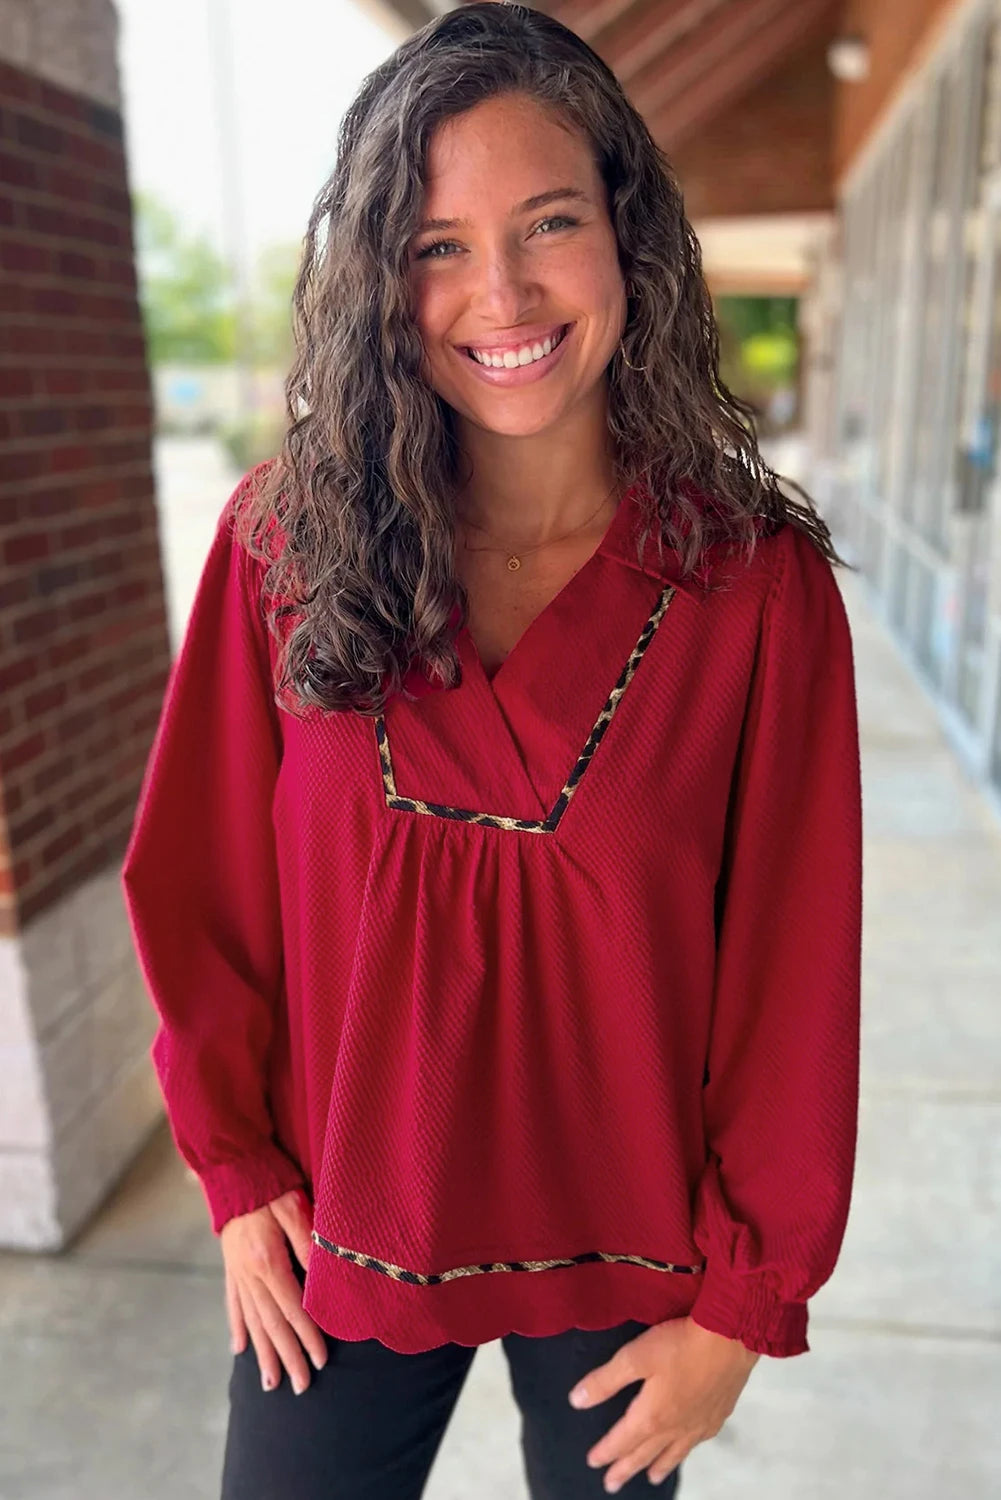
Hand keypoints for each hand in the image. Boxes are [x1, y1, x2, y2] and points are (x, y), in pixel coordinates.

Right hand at [221, 1187, 327, 1395]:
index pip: (292, 1308)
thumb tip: (323, 1279)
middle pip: (271, 1324)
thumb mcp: (295, 1207)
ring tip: (270, 1383)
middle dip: (288, 1357)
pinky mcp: (230, 1267)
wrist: (233, 1168)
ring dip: (263, 1353)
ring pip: (251, 1321)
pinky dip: (237, 1327)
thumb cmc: (270, 1184)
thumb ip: (308, 1242)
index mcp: (267, 1260)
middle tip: (302, 1386)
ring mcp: (236, 1273)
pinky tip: (240, 1349)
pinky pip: (233, 1304)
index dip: (308, 1336)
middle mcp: (249, 1274)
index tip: (321, 1360)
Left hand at [567, 1315, 759, 1491]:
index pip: (622, 1440)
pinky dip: (685, 1451)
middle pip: (645, 1454)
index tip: (592, 1462)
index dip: (605, 1452)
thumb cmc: (680, 1344)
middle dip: (625, 1469)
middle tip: (611, 1484)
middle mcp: (675, 1427)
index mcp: (651, 1416)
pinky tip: (685, 1448)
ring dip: (658, 1467)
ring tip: (650, 1478)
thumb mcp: (635, 1356)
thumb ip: (605, 1381)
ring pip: (673, 1453)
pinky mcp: (718, 1414)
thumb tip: (576, 1401)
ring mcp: (698, 1423)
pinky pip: (696, 1442)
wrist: (731, 1338)